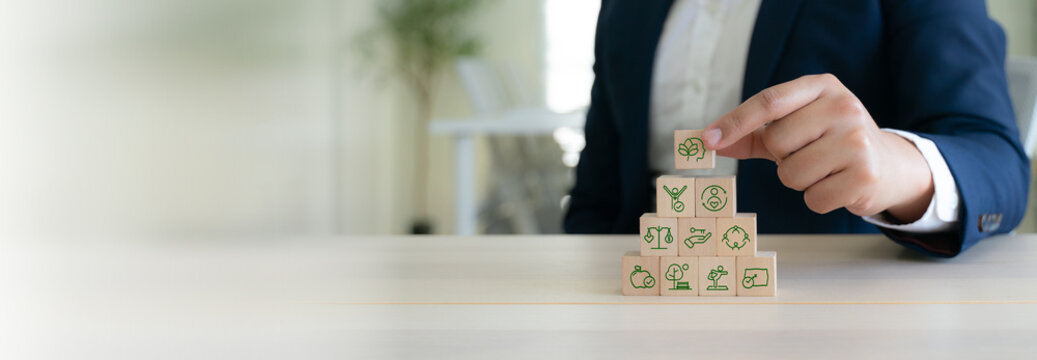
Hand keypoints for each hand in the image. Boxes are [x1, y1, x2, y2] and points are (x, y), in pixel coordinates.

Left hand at [702, 74, 933, 221]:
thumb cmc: (829, 143)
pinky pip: (812, 198)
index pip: (769, 101)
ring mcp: (857, 140)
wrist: (888, 165)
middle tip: (808, 154)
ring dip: (799, 180)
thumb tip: (710, 141)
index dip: (735, 122)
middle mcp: (843, 107)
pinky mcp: (864, 175)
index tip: (707, 140)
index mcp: (822, 87)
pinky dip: (817, 199)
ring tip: (824, 170)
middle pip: (776, 142)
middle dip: (782, 157)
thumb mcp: (796, 127)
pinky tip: (837, 185)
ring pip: (791, 174)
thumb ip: (753, 133)